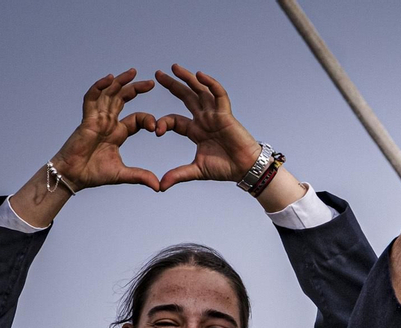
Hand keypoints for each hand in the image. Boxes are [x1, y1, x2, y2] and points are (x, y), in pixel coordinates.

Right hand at [49, 70, 159, 190]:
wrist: (74, 176)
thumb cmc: (94, 174)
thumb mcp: (123, 174)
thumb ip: (141, 177)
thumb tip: (159, 187)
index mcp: (118, 133)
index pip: (137, 119)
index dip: (148, 120)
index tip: (158, 128)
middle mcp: (108, 122)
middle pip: (122, 100)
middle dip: (136, 89)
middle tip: (151, 82)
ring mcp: (96, 119)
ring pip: (108, 95)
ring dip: (119, 82)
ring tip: (132, 72)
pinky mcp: (86, 119)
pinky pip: (91, 99)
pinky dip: (99, 87)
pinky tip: (109, 78)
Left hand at [153, 65, 262, 189]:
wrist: (245, 170)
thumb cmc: (225, 169)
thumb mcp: (196, 170)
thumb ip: (178, 175)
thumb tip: (160, 186)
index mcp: (195, 131)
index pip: (174, 120)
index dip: (164, 122)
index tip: (156, 130)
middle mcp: (204, 120)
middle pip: (186, 98)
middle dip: (172, 86)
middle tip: (157, 74)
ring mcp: (215, 115)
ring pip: (200, 92)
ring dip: (188, 79)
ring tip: (174, 68)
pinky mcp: (226, 114)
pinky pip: (219, 95)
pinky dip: (211, 84)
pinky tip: (200, 75)